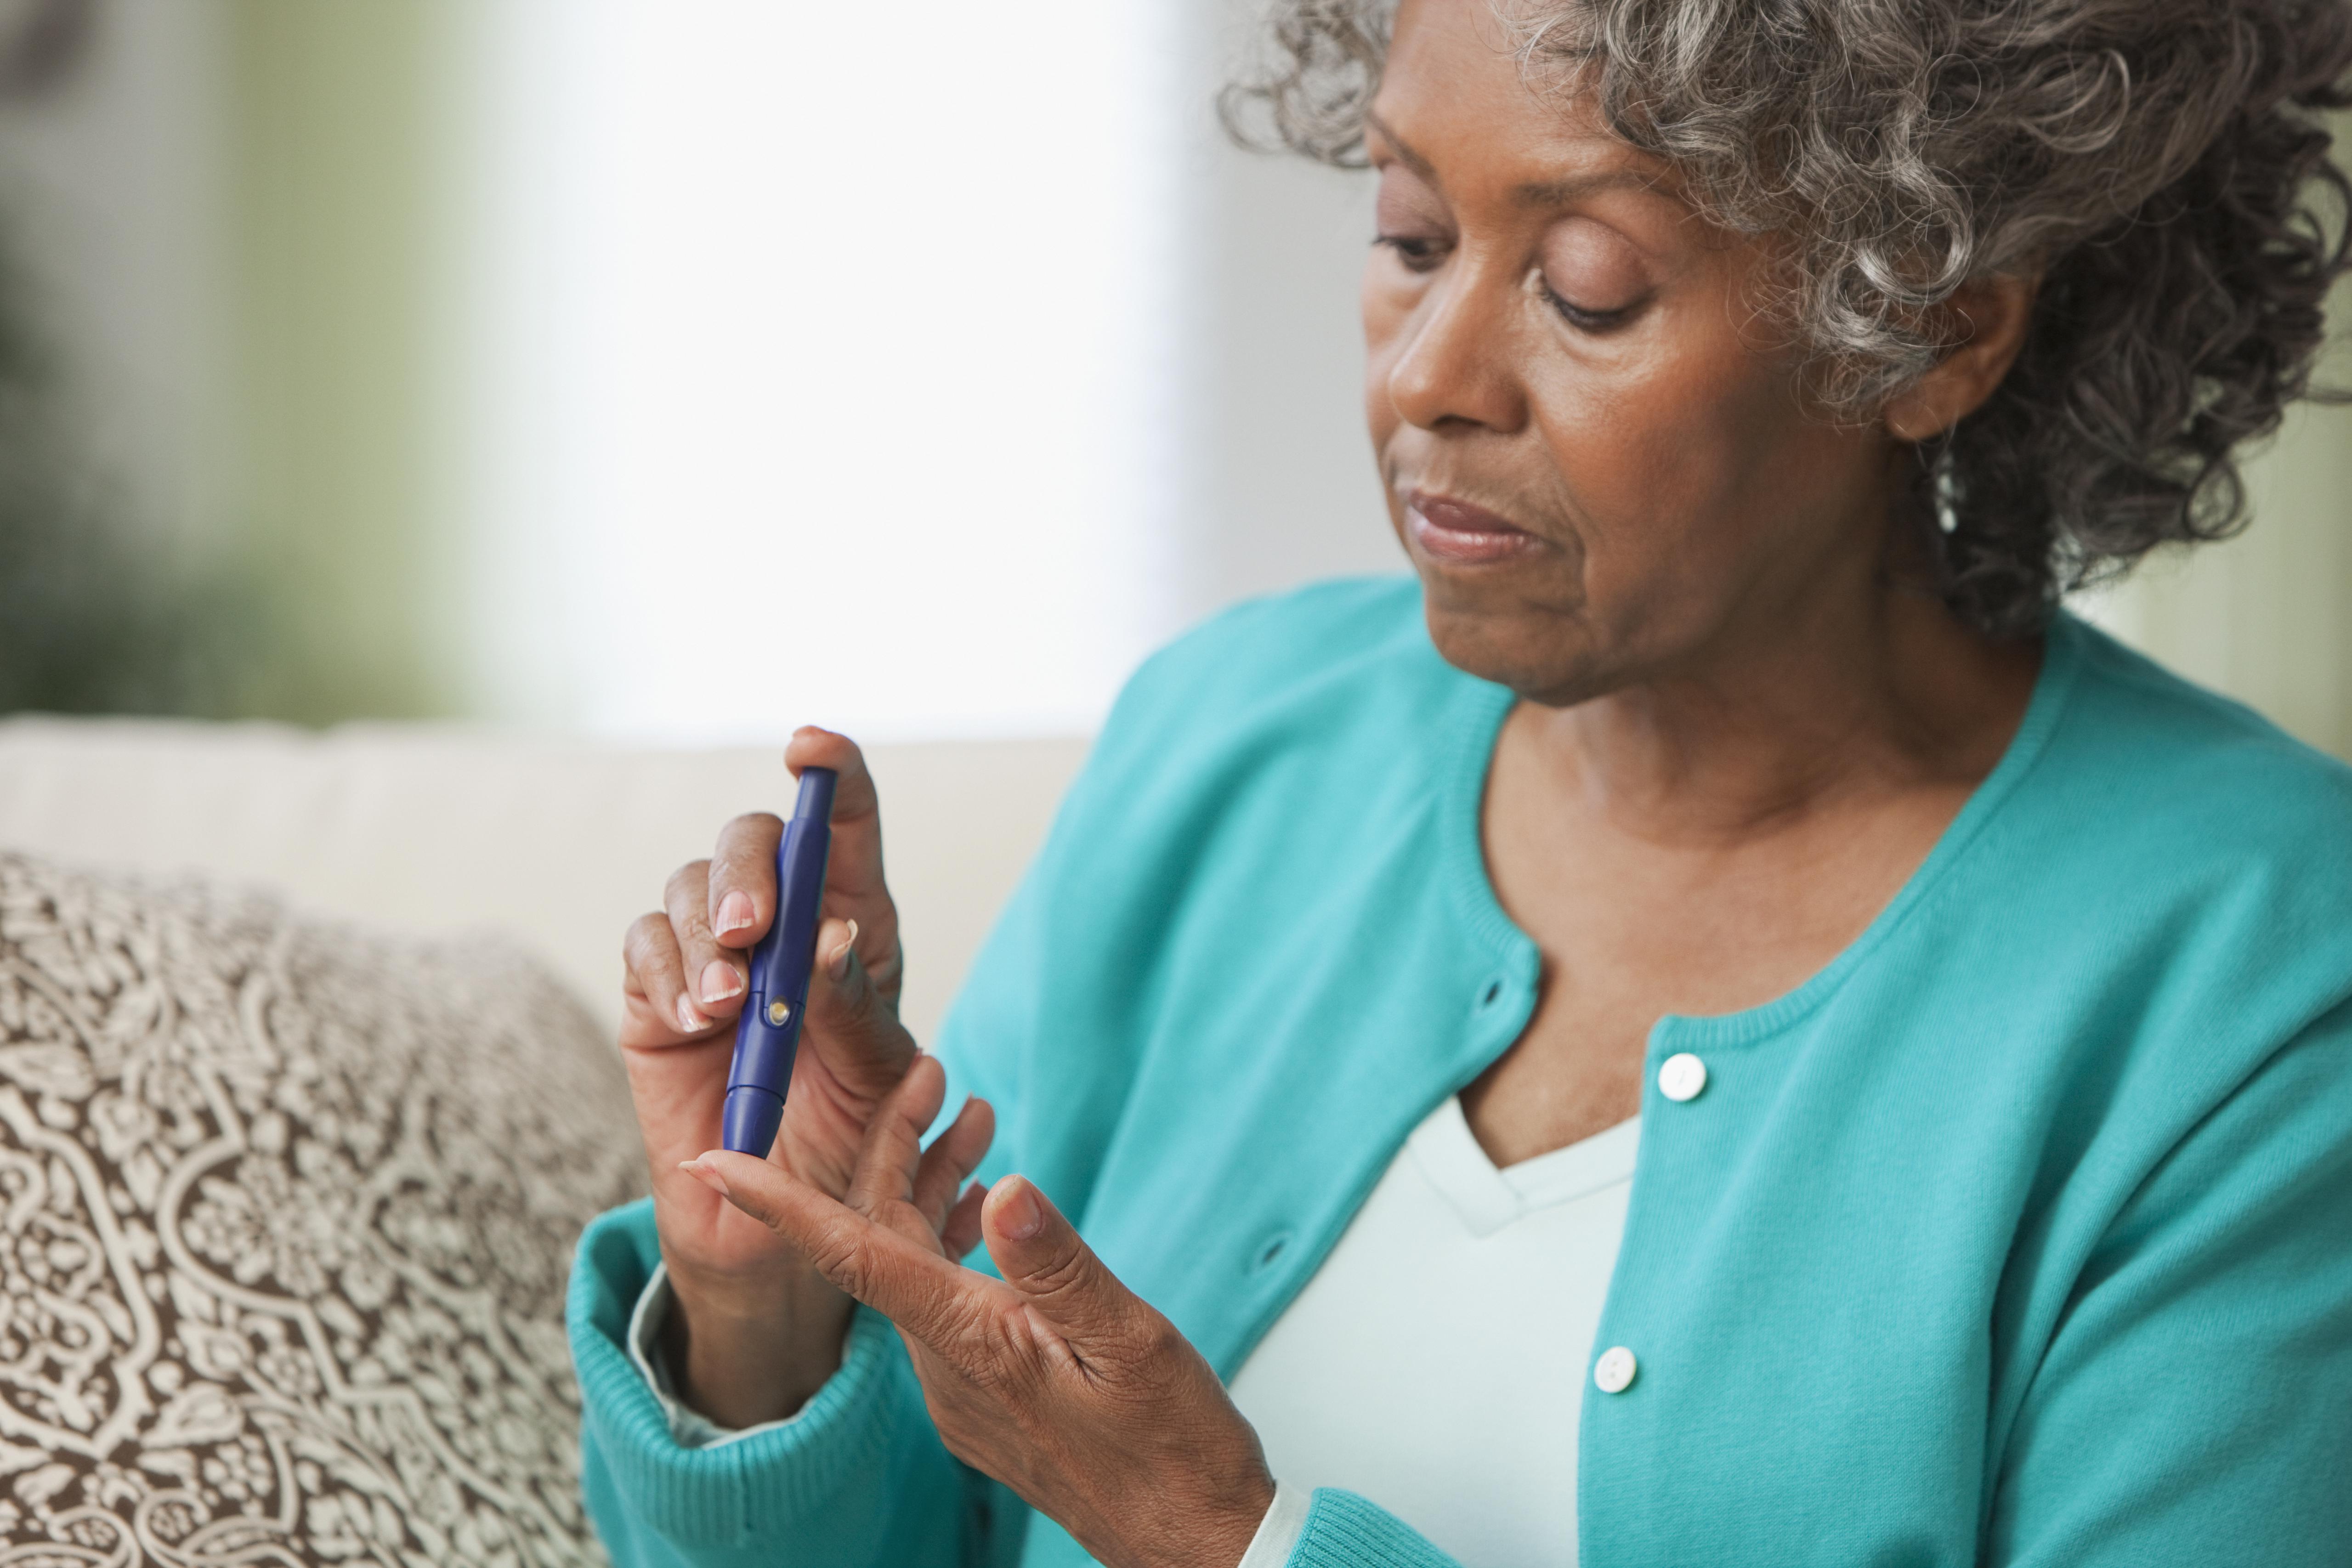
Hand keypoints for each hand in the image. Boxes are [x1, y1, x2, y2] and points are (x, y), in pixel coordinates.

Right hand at [619, 727, 994, 1426]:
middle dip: (748, 872)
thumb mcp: (877, 1078)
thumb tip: (825, 939)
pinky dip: (670, 972)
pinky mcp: (657, 991)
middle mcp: (781, 920)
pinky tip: (700, 1020)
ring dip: (705, 937)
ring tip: (729, 1009)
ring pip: (690, 887)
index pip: (844, 821)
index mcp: (852, 922)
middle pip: (754, 841)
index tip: (810, 747)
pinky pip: (646, 946)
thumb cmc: (848, 1138)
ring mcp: (713, 950)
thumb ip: (857, 1010)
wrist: (782, 1218)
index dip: (832, 772)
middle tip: (753, 933)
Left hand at [681, 1057, 1274, 1567]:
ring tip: (976, 1121)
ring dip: (932, 1191)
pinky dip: (953, 1243)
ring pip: (912, 1270)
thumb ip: (1061, 1267)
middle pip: (883, 1242)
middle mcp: (948, 1369)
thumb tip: (1006, 1188)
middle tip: (928, 1077)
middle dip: (893, 1150)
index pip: (853, 1257)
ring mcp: (961, 1391)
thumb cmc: (1174, 1447)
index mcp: (974, 1343)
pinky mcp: (983, 1401)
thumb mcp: (1132, 1341)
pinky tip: (990, 1214)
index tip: (717, 1160)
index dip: (780, 1203)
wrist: (1191, 1542)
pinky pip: (940, 1305)